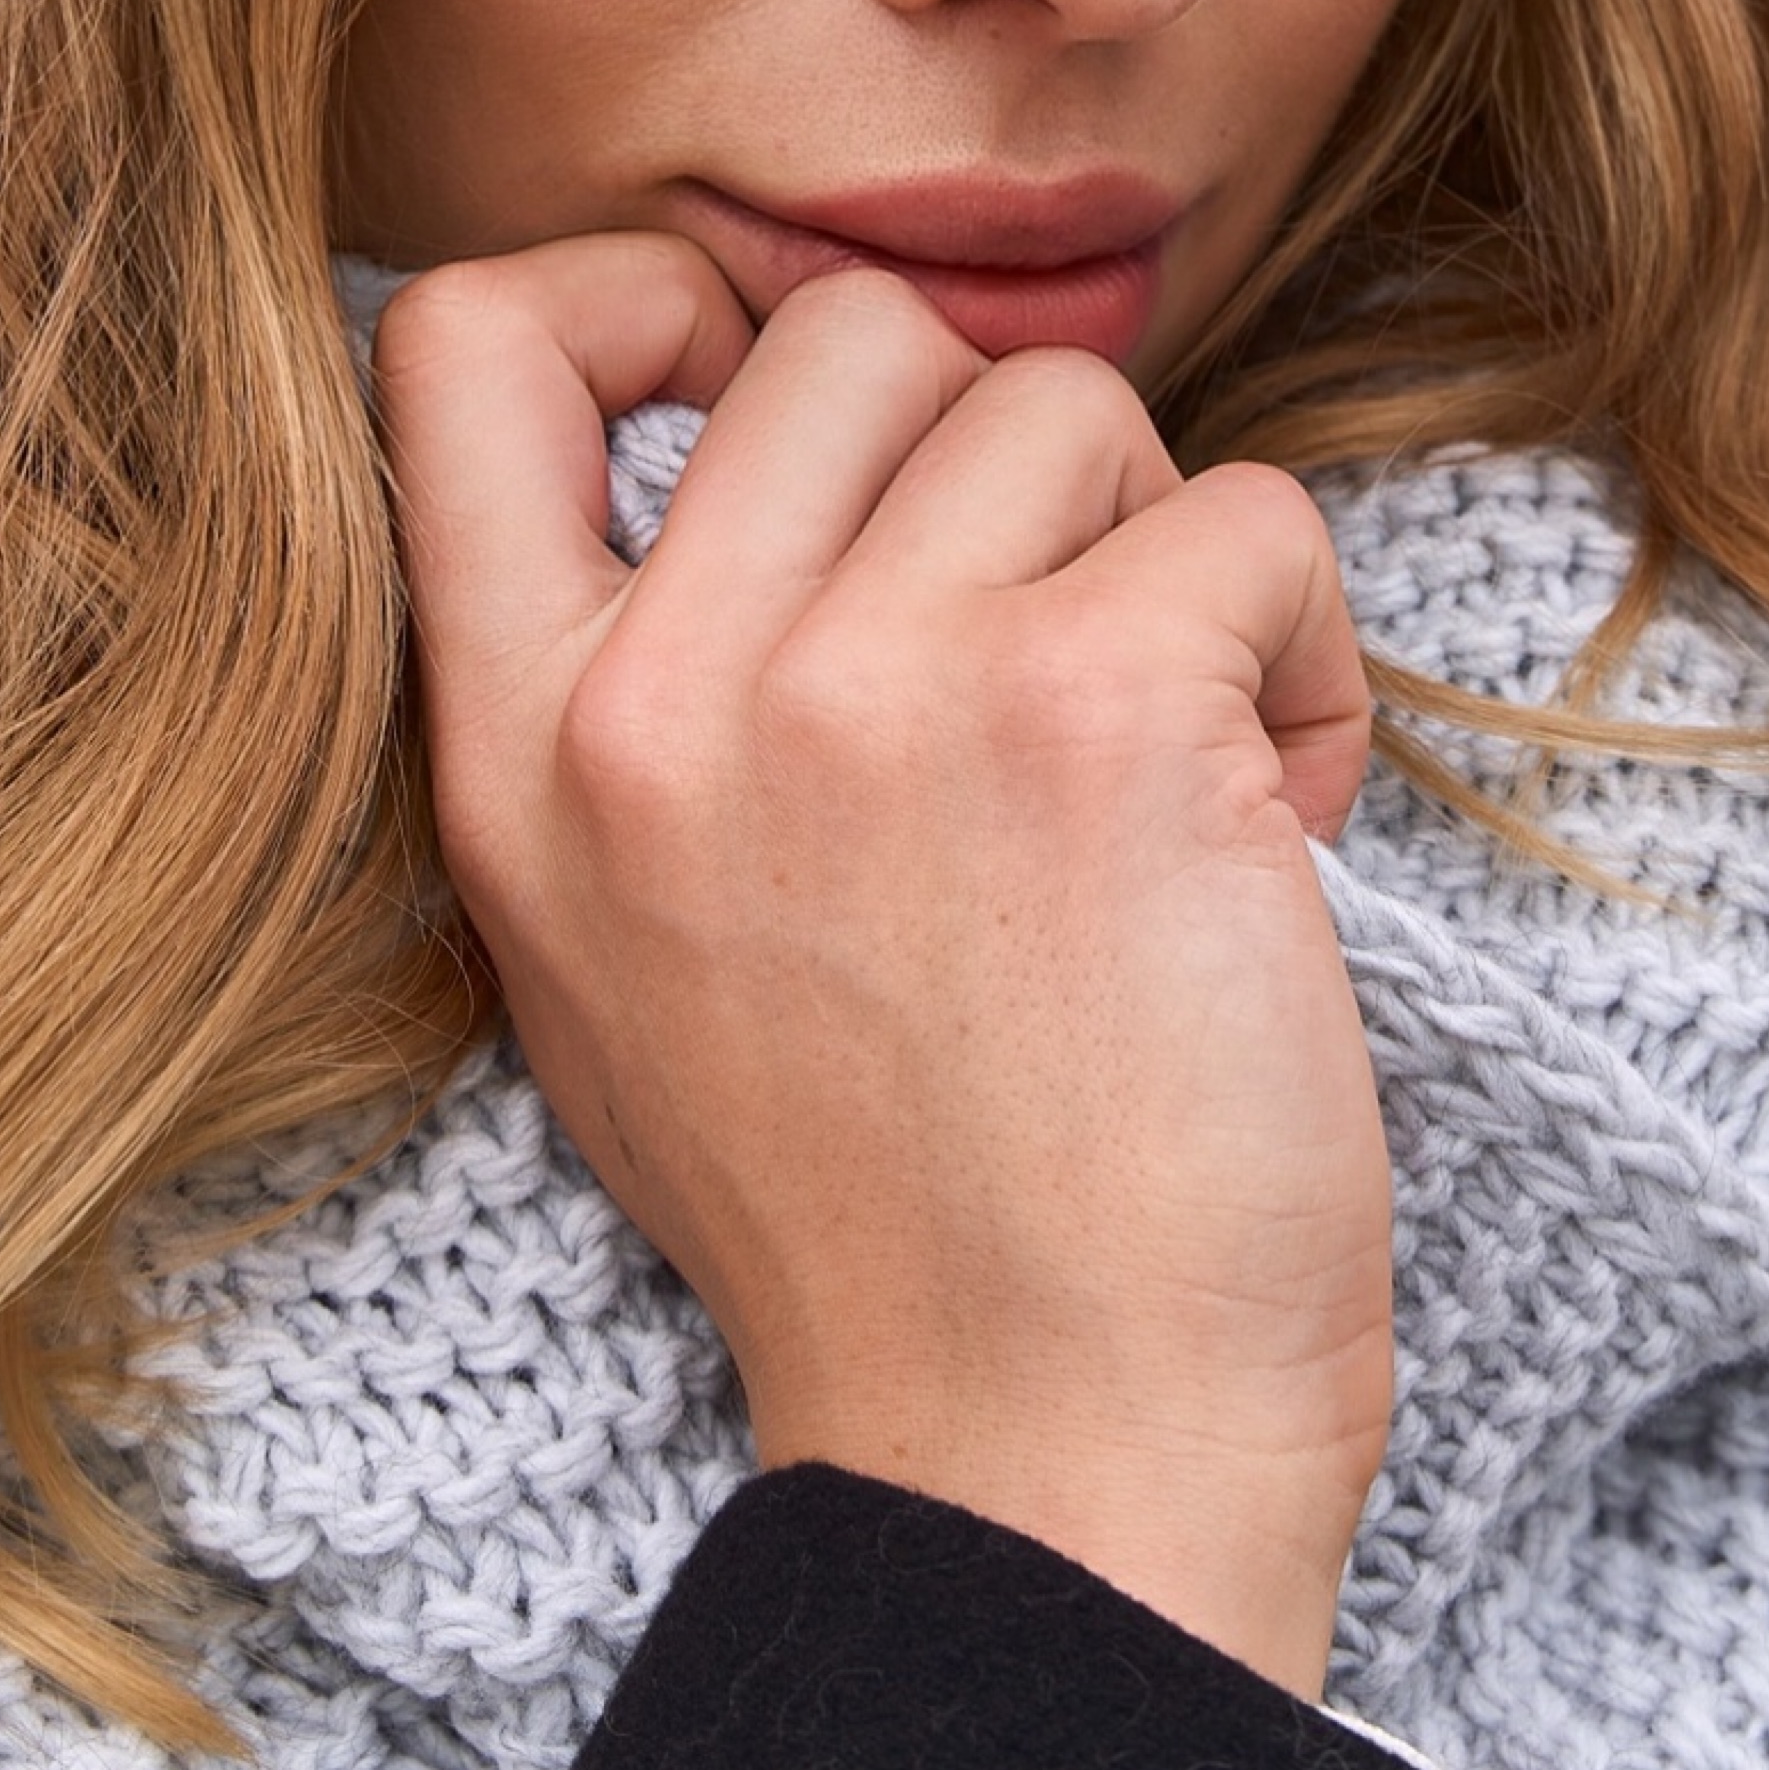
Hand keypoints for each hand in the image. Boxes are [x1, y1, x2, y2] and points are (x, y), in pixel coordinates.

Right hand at [376, 235, 1393, 1696]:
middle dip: (997, 456)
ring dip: (1171, 566)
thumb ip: (649, 703)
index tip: (762, 403)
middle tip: (1057, 651)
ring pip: (1065, 405)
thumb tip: (751, 432)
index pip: (460, 338)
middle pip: (842, 330)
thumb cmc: (892, 1226)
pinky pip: (1253, 519)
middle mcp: (660, 701)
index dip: (639, 300)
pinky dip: (1307, 659)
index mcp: (522, 756)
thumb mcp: (632, 958)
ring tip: (1179, 782)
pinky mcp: (1087, 706)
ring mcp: (864, 690)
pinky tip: (1277, 838)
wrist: (1052, 1469)